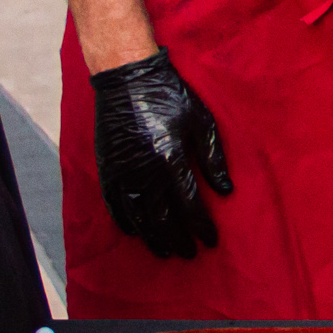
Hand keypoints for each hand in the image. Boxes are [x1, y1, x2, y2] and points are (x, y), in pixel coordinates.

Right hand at [90, 48, 230, 259]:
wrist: (127, 78)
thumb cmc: (170, 96)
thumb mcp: (201, 121)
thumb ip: (213, 158)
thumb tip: (226, 191)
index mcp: (170, 158)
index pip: (190, 205)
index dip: (201, 227)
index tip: (211, 241)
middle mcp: (144, 170)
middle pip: (163, 218)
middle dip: (178, 239)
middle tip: (189, 254)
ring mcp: (122, 171)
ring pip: (138, 217)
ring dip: (153, 238)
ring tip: (165, 252)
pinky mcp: (107, 168)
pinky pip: (115, 205)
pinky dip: (126, 222)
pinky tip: (136, 232)